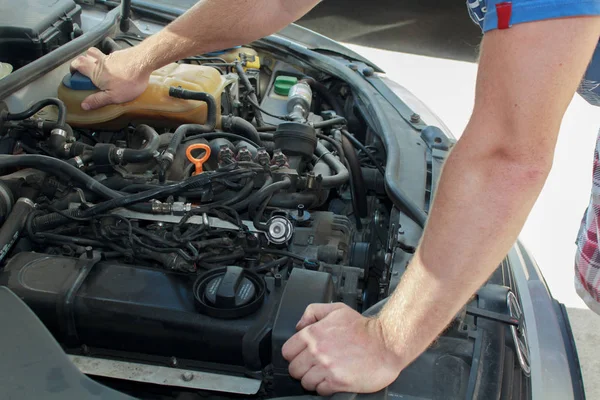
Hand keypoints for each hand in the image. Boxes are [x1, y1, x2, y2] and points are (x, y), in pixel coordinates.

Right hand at [70, 47, 150, 109]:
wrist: (144, 62)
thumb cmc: (130, 79)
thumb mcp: (113, 96)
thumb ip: (98, 100)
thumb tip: (85, 105)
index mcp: (95, 72)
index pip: (77, 65)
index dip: (73, 69)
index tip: (74, 75)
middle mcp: (100, 62)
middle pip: (85, 56)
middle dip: (82, 62)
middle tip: (84, 70)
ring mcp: (111, 56)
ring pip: (97, 53)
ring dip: (94, 58)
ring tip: (99, 69)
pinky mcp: (121, 54)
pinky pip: (111, 55)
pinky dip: (110, 60)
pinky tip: (117, 67)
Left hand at [281, 303, 403, 395]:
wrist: (386, 344)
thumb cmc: (364, 328)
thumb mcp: (337, 310)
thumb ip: (313, 312)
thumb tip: (299, 324)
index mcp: (314, 334)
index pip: (287, 351)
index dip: (294, 354)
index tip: (302, 355)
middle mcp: (317, 351)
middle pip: (294, 369)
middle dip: (302, 368)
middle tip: (313, 365)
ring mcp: (326, 368)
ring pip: (305, 381)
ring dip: (313, 379)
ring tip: (324, 373)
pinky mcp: (337, 382)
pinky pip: (319, 391)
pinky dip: (324, 388)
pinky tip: (332, 379)